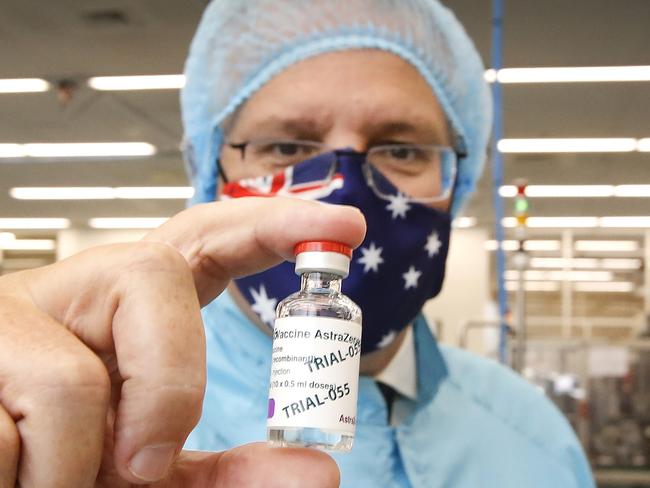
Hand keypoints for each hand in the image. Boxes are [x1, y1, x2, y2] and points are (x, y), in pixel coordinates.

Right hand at [0, 197, 365, 486]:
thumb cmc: (67, 466)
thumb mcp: (152, 476)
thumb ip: (228, 475)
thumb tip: (320, 472)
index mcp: (129, 310)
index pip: (205, 238)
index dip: (271, 223)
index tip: (342, 224)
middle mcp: (77, 292)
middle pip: (152, 273)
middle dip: (168, 381)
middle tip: (144, 462)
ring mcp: (13, 316)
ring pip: (71, 382)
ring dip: (72, 467)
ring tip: (45, 481)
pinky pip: (4, 430)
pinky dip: (20, 480)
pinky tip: (7, 471)